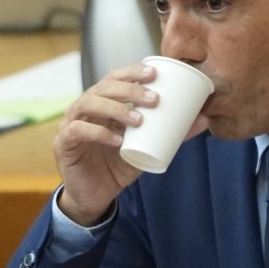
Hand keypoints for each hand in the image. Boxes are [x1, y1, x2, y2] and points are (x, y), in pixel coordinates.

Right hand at [53, 63, 158, 225]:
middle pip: (103, 87)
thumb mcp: (149, 147)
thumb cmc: (119, 164)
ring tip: (139, 120)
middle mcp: (85, 107)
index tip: (155, 73)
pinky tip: (117, 139)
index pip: (115, 77)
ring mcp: (71, 123)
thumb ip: (173, 133)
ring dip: (115, 109)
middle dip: (129, 89)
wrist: (97, 195)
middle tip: (154, 99)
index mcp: (104, 102)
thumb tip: (205, 118)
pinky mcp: (63, 143)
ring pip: (89, 104)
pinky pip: (78, 130)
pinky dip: (98, 132)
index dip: (132, 72)